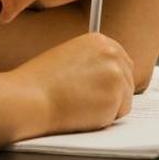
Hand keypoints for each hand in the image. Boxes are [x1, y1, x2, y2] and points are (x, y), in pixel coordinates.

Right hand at [12, 33, 133, 133]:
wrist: (30, 97)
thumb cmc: (41, 81)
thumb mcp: (68, 56)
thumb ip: (92, 61)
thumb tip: (105, 74)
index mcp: (99, 41)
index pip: (121, 60)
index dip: (111, 78)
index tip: (101, 87)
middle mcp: (112, 54)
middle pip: (127, 78)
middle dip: (112, 92)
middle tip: (88, 99)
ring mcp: (117, 75)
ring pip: (125, 97)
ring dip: (108, 106)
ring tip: (80, 103)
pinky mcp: (116, 97)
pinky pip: (119, 114)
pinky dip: (104, 118)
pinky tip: (83, 112)